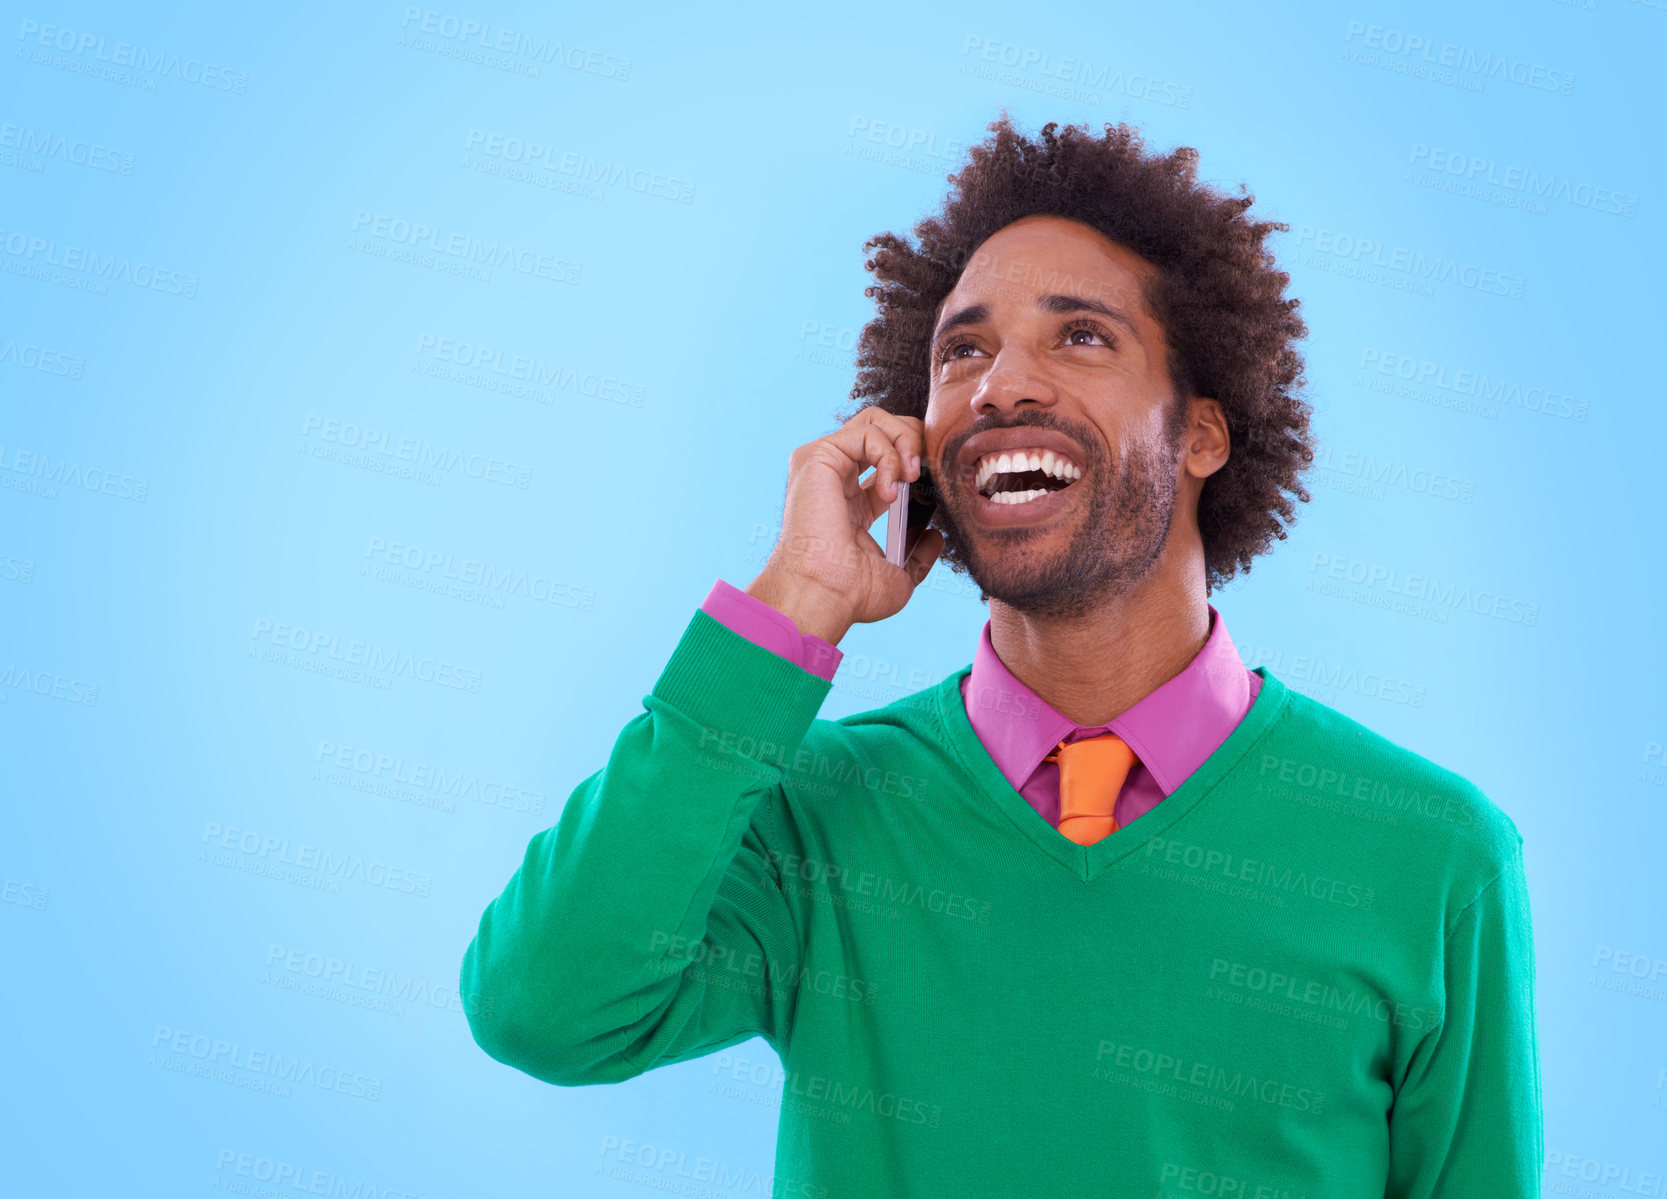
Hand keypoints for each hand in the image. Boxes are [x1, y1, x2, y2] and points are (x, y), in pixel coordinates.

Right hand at [746, 407, 944, 644]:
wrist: (824, 593)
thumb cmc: (851, 593)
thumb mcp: (898, 575)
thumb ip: (918, 553)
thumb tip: (936, 536)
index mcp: (851, 503)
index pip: (888, 462)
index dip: (916, 464)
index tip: (932, 489)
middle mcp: (835, 479)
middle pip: (882, 428)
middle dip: (913, 440)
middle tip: (925, 472)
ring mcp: (824, 464)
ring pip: (875, 419)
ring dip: (905, 442)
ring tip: (912, 475)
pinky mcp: (818, 456)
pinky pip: (867, 431)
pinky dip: (890, 453)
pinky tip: (892, 489)